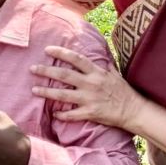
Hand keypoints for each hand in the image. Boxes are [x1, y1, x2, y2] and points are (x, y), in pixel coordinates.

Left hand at [30, 46, 147, 131]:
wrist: (133, 110)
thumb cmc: (124, 91)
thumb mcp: (115, 74)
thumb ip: (104, 65)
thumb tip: (99, 55)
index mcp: (96, 72)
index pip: (76, 59)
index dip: (61, 53)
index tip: (47, 49)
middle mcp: (91, 83)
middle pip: (64, 75)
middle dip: (46, 71)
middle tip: (32, 69)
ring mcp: (89, 99)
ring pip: (63, 95)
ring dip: (47, 92)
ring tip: (33, 90)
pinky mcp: (90, 113)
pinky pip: (72, 115)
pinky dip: (62, 115)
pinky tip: (54, 114)